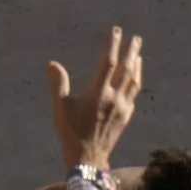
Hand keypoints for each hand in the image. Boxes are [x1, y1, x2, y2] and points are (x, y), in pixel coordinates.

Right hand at [48, 26, 142, 169]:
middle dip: (132, 51)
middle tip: (136, 38)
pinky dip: (136, 82)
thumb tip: (52, 64)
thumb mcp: (60, 108)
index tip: (116, 31)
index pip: (109, 62)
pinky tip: (134, 80)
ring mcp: (122, 107)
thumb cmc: (71, 132)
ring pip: (134, 81)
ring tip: (138, 55)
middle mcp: (114, 98)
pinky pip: (134, 94)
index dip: (113, 45)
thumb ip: (58, 84)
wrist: (88, 158)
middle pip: (127, 69)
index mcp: (98, 93)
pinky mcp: (126, 117)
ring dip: (137, 66)